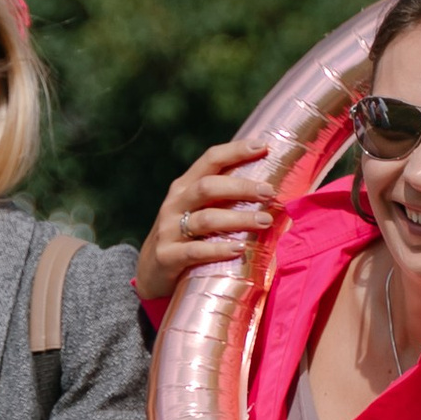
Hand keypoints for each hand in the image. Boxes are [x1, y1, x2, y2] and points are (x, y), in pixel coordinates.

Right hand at [133, 141, 275, 307]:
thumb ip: (223, 197)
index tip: (264, 146)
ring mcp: (169, 230)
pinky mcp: (167, 256)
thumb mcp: (197, 210)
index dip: (236, 151)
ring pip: (206, 219)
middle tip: (270, 192)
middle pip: (208, 187)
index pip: (210, 160)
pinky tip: (240, 248)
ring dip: (238, 219)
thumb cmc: (186, 237)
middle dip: (241, 187)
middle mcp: (175, 204)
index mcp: (185, 186)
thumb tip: (270, 187)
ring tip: (265, 221)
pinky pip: (195, 251)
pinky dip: (219, 249)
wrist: (150, 272)